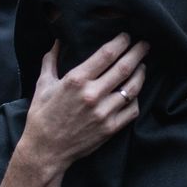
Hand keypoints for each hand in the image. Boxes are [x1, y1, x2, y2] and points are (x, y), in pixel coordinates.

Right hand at [16, 36, 147, 178]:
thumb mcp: (42, 85)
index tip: (127, 36)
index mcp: (76, 80)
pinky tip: (134, 92)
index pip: (107, 54)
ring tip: (142, 66)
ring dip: (141, 74)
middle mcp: (92, 94)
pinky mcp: (110, 128)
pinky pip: (132, 110)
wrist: (45, 150)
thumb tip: (56, 41)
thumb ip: (50, 61)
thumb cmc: (42, 116)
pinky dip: (136, 99)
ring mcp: (104, 112)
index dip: (121, 42)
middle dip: (138, 52)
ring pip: (132, 88)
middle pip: (124, 67)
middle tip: (145, 45)